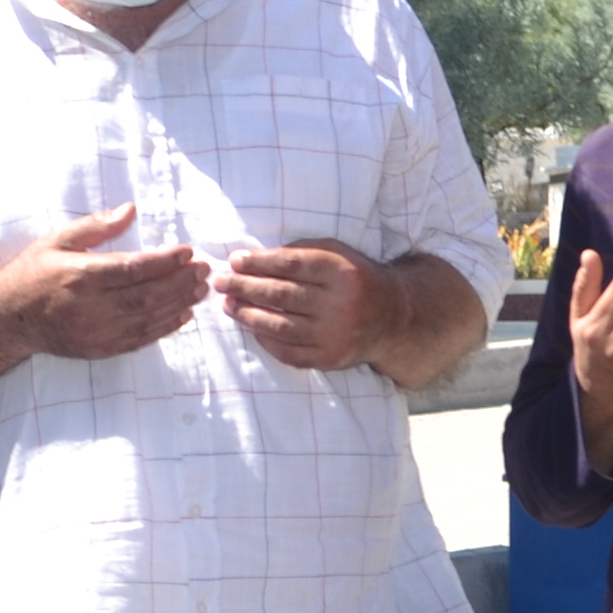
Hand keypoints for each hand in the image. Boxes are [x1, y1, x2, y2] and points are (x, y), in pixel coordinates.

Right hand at [0, 203, 208, 362]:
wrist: (10, 318)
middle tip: (203, 270)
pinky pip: (139, 340)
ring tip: (199, 290)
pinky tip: (182, 315)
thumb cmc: (34, 273)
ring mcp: (95, 332)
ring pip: (148, 320)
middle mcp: (90, 307)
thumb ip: (96, 226)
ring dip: (178, 305)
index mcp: (80, 275)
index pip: (133, 269)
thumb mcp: (58, 240)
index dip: (165, 261)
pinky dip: (164, 329)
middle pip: (147, 296)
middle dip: (180, 282)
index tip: (187, 251)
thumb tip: (130, 211)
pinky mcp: (99, 349)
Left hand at [216, 238, 388, 369]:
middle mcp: (340, 304)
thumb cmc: (353, 278)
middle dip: (245, 287)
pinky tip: (250, 327)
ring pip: (281, 325)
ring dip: (248, 314)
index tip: (235, 260)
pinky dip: (265, 339)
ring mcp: (335, 335)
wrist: (392, 318)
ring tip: (228, 305)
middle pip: (282, 295)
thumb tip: (252, 260)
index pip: (292, 265)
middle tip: (220, 282)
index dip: (259, 262)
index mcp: (341, 272)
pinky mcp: (330, 358)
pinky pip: (289, 352)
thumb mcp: (336, 255)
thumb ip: (300, 254)